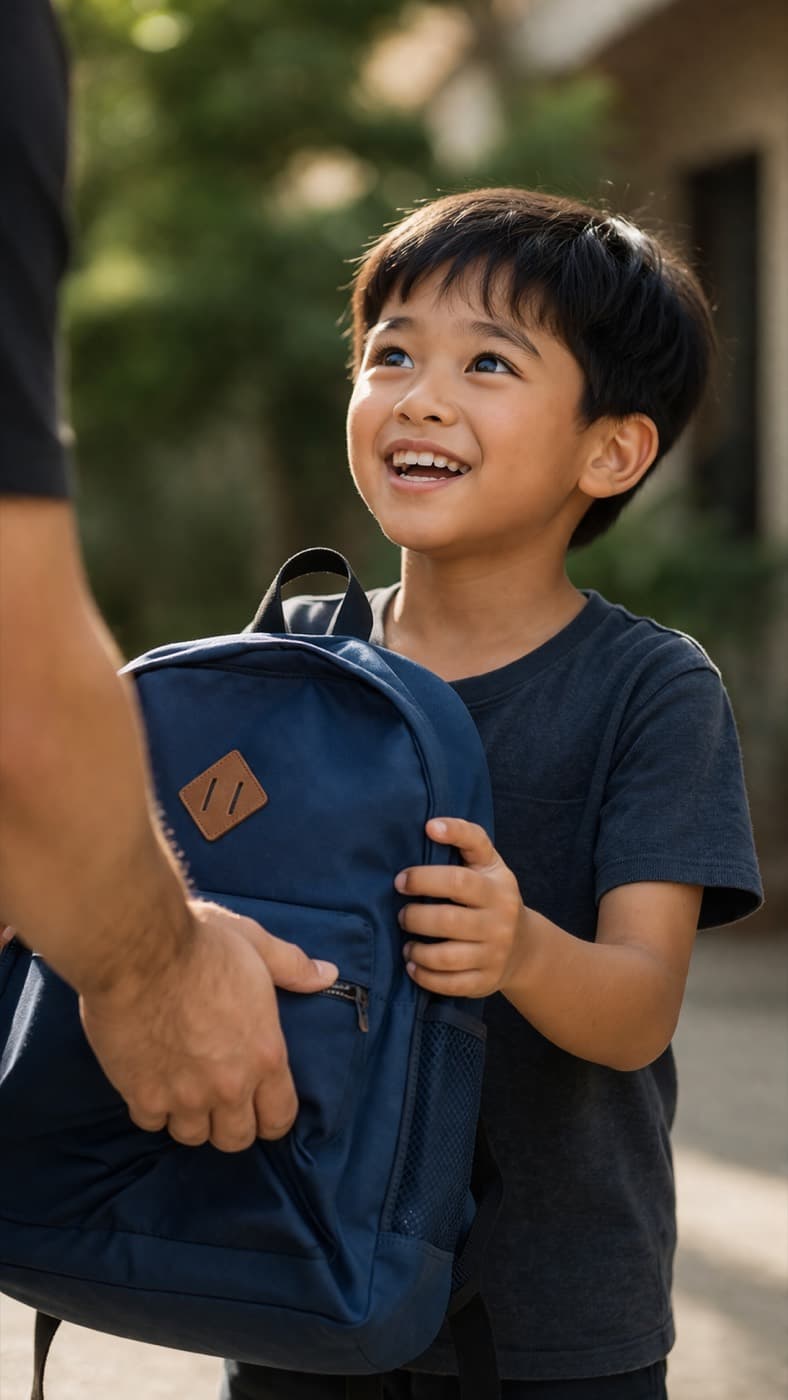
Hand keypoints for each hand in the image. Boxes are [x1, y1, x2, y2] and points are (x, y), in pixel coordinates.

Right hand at [79, 899, 337, 1151]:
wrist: (138, 948)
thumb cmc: (200, 943)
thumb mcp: (256, 943)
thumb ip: (292, 966)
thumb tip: (327, 975)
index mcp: (264, 1054)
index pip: (280, 1117)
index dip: (272, 1117)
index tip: (262, 1106)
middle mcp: (228, 1085)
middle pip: (236, 1138)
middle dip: (231, 1124)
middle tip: (221, 1099)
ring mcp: (183, 1095)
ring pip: (192, 1135)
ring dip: (191, 1118)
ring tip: (186, 1091)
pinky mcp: (142, 1094)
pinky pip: (152, 1123)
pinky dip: (153, 1108)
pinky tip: (151, 1083)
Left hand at [395, 818, 527, 997]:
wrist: (524, 948)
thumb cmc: (492, 896)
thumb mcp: (488, 863)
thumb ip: (466, 838)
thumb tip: (430, 824)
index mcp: (497, 886)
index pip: (460, 880)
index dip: (425, 877)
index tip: (401, 878)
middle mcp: (500, 919)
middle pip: (447, 919)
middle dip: (415, 917)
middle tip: (403, 913)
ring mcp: (494, 953)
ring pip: (447, 956)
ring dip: (417, 949)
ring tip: (406, 943)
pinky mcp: (486, 981)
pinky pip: (451, 983)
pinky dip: (426, 976)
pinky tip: (414, 965)